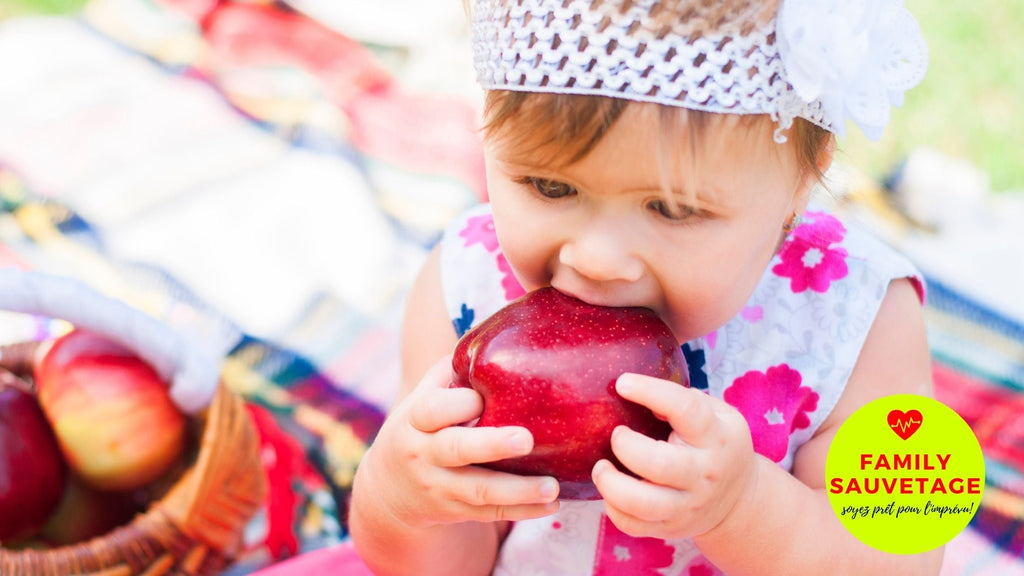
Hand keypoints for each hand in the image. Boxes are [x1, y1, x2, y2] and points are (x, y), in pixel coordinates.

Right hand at [360, 357, 559, 528]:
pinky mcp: (456, 511)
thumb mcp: (426, 395)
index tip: (482, 398)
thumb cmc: (423, 425)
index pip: (433, 410)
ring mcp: (439, 487)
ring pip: (478, 491)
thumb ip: (455, 370)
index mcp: (415, 419)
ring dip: (517, 490)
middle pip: (455, 450)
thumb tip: (503, 329)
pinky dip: (523, 511)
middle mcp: (423, 455)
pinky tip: (553, 504)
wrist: (390, 490)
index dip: (458, 403)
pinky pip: (491, 514)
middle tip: (526, 439)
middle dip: (490, 445)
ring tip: (552, 488)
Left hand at [592, 373, 757, 539]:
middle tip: (616, 434)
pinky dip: (612, 509)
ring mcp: (687, 506)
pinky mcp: (670, 528)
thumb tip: (634, 388)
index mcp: (717, 437)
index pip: (685, 410)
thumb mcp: (718, 415)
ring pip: (642, 504)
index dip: (650, 392)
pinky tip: (610, 490)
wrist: (739, 500)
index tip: (622, 383)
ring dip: (610, 484)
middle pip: (659, 465)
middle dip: (625, 446)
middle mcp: (703, 474)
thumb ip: (685, 400)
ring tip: (601, 467)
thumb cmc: (716, 444)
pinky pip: (633, 525)